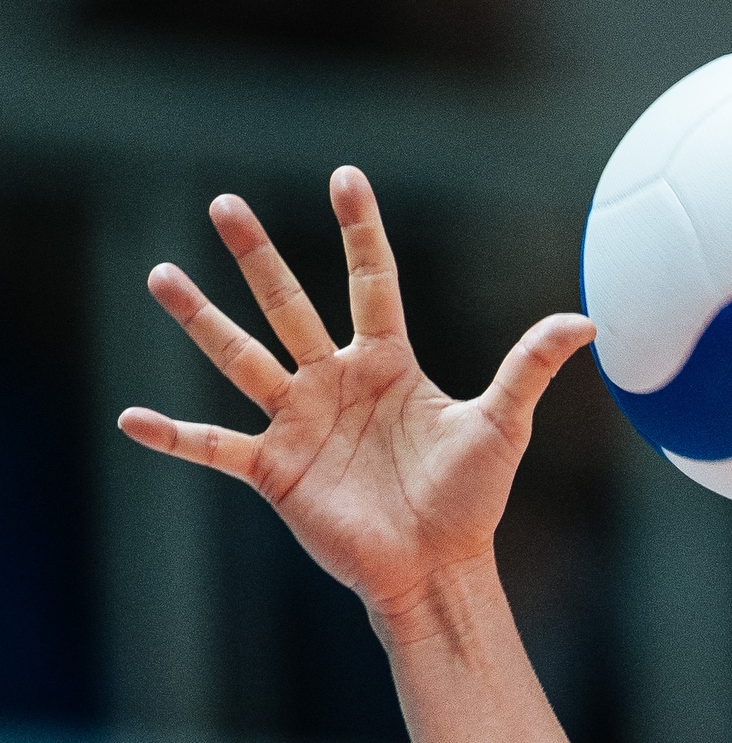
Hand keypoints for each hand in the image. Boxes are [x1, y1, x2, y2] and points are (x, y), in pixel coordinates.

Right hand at [118, 165, 594, 631]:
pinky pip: (216, 446)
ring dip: (201, 320)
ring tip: (160, 275)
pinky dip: (176, 436)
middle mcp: (336, 382)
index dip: (359, 230)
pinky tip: (132, 419)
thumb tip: (587, 320)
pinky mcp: (276, 470)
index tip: (345, 174)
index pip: (370, 280)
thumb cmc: (471, 499)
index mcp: (388, 363)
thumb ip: (531, 368)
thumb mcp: (504, 425)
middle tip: (225, 204)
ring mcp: (300, 423)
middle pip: (290, 304)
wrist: (439, 568)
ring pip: (241, 359)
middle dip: (258, 256)